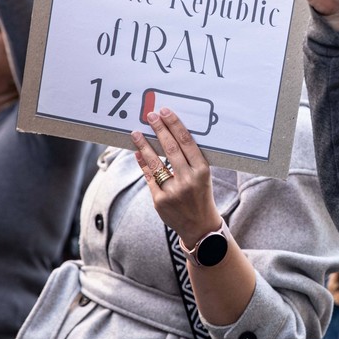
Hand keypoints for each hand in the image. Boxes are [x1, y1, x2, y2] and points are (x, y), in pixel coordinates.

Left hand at [131, 108, 222, 247]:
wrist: (200, 226)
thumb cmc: (201, 195)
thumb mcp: (203, 176)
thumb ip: (189, 159)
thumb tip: (170, 135)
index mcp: (202, 170)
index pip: (187, 142)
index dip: (175, 125)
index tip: (166, 112)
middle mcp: (189, 180)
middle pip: (171, 148)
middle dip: (159, 129)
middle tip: (150, 116)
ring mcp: (173, 191)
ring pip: (155, 162)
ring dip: (144, 145)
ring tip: (136, 132)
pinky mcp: (160, 200)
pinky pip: (149, 177)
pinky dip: (142, 164)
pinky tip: (138, 152)